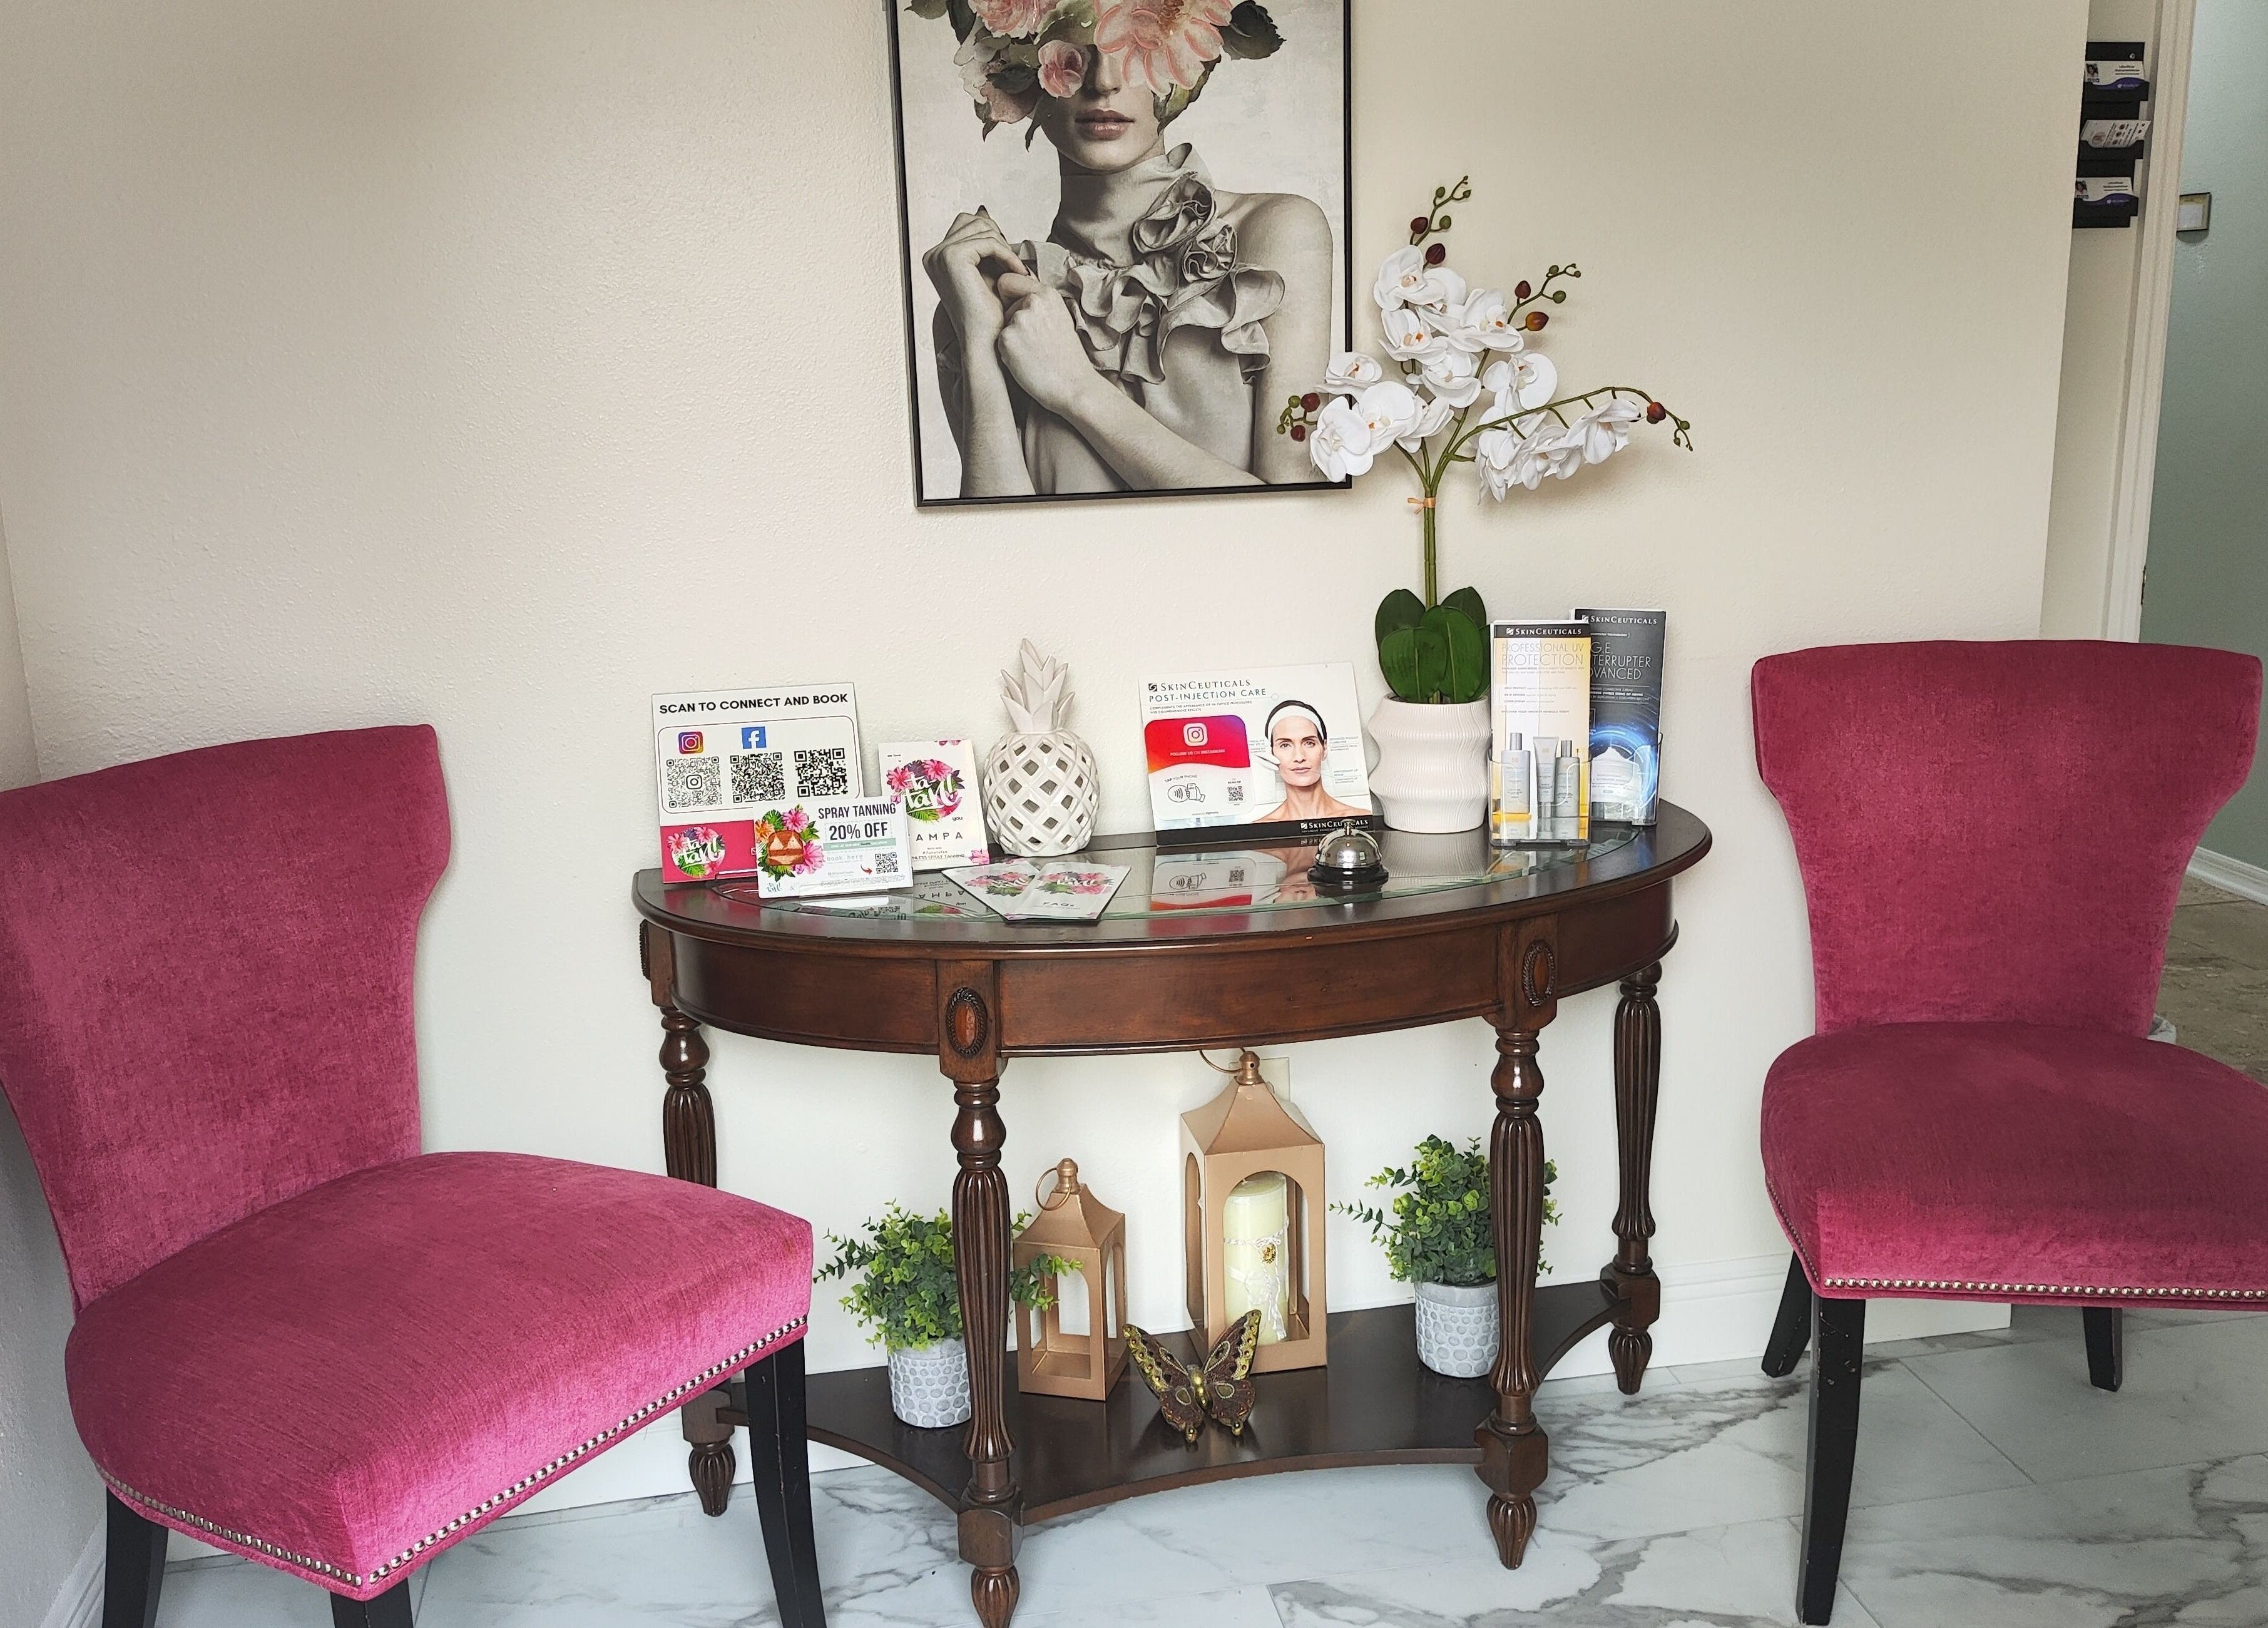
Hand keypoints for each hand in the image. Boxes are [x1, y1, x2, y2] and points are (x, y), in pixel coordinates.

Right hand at [923, 209, 1024, 353]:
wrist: (987, 341)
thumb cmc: (989, 312)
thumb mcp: (984, 270)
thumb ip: (981, 245)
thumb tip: (983, 212)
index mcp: (936, 258)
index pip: (967, 224)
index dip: (992, 236)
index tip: (1008, 260)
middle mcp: (933, 255)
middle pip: (972, 220)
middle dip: (997, 237)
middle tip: (1013, 264)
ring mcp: (939, 255)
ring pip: (981, 227)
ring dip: (1004, 247)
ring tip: (1016, 271)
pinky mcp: (952, 258)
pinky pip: (987, 241)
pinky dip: (1006, 254)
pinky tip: (1016, 272)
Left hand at [994, 271, 1099, 417]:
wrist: (1073, 386)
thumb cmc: (1066, 356)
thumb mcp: (1058, 317)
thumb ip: (1038, 302)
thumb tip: (1012, 291)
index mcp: (1047, 293)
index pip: (1007, 280)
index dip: (1008, 296)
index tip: (1018, 310)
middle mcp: (1032, 302)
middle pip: (1002, 303)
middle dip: (1011, 318)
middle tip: (1033, 340)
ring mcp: (1018, 320)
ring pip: (1001, 323)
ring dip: (1011, 336)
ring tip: (1032, 351)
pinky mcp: (1007, 339)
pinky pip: (998, 341)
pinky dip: (1008, 352)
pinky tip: (1026, 361)